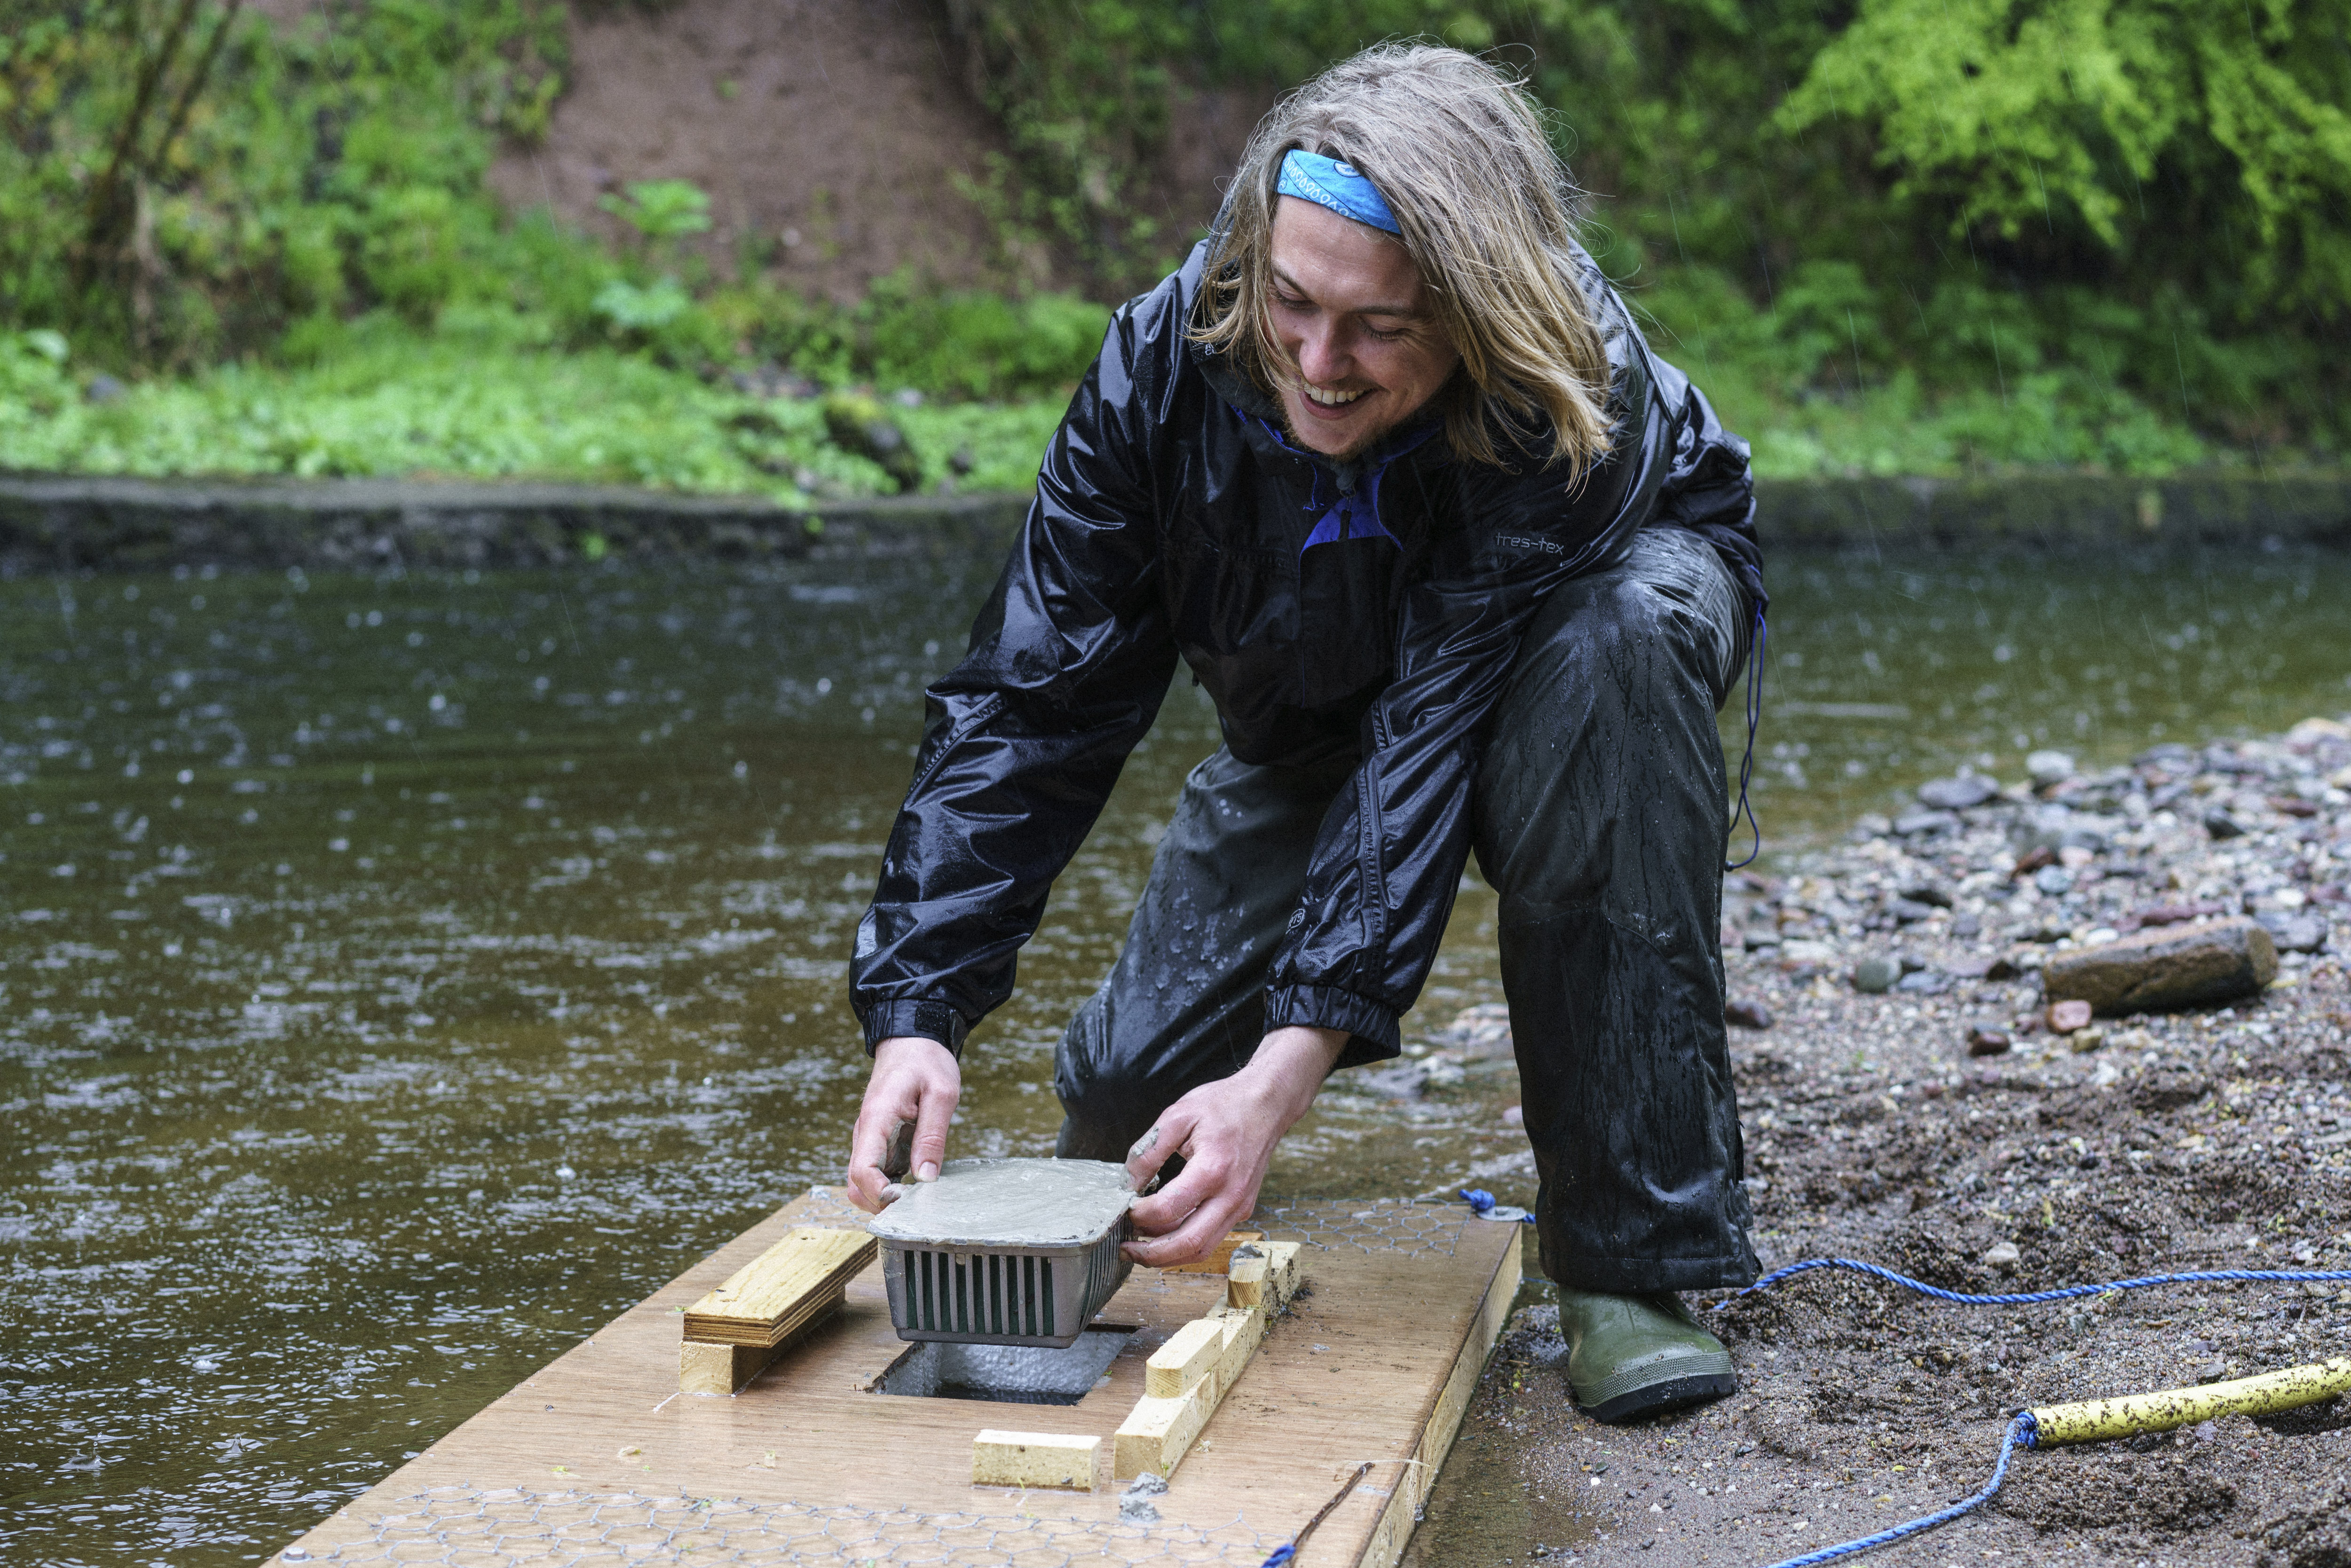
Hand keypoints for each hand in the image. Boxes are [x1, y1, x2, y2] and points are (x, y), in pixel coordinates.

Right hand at [845, 1035, 960, 1213]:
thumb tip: (926, 1179)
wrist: (911, 1041)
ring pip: (862, 1181)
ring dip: (884, 1196)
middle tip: (916, 1207)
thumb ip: (933, 1136)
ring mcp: (869, 1138)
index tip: (907, 1201)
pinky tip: (915, 1184)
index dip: (880, 1194)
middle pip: (856, 1183)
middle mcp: (866, 1131)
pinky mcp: (878, 1142)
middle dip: (880, 1203)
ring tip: (919, 1196)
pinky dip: (889, 1185)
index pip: (862, 1170)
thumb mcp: (942, 1094)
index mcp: (877, 1118)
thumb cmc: (926, 1062)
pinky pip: (876, 1172)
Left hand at [1122, 1025, 1344, 1266]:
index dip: (1140, 1215)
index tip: (1125, 1208)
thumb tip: (1127, 1183)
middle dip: (1151, 1255)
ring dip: (1168, 1256)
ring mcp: (1240, 1206)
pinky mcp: (1242, 1209)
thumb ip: (1148, 1151)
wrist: (1267, 1104)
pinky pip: (1211, 1237)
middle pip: (1189, 1244)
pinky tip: (1164, 1234)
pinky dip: (1185, 1244)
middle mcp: (1231, 1195)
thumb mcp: (1178, 1116)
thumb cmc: (1224, 1105)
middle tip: (1125, 1249)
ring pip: (1202, 1249)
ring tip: (1140, 1248)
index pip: (1169, 1209)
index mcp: (1212, 1169)